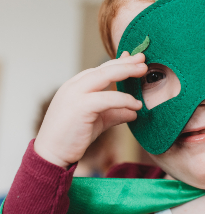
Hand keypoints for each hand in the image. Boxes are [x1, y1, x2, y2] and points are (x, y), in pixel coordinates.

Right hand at [34, 52, 146, 167]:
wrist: (51, 155)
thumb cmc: (72, 136)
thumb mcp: (98, 120)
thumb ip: (115, 112)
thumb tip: (134, 112)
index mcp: (77, 85)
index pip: (101, 69)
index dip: (120, 62)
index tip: (136, 59)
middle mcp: (74, 85)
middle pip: (105, 68)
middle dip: (126, 62)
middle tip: (144, 58)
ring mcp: (75, 94)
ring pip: (105, 75)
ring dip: (126, 71)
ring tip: (144, 70)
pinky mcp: (79, 107)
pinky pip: (107, 98)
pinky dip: (124, 100)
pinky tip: (136, 105)